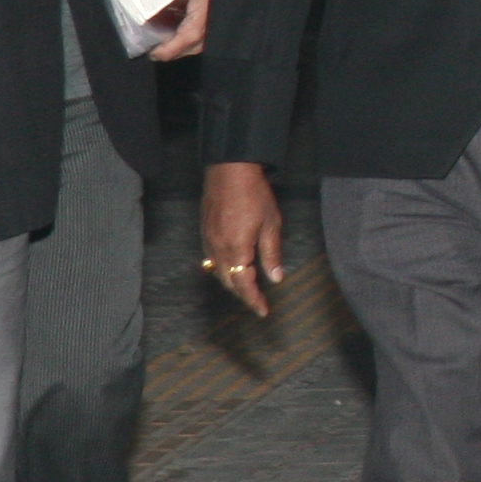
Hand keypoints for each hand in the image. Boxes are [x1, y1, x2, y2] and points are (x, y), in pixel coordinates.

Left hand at [148, 0, 213, 61]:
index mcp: (193, 31)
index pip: (167, 52)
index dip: (151, 49)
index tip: (140, 39)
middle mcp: (199, 42)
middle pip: (171, 54)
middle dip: (157, 47)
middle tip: (145, 33)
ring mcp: (203, 43)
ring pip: (179, 52)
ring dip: (167, 44)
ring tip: (156, 30)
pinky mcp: (205, 40)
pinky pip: (186, 47)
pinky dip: (176, 41)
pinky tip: (171, 28)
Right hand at [199, 160, 286, 316]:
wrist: (230, 169)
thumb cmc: (254, 194)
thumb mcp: (271, 224)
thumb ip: (271, 253)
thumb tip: (275, 278)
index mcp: (236, 249)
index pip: (244, 284)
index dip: (253, 300)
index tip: (263, 312)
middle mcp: (218, 249)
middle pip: (228, 282)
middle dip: (242, 294)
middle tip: (257, 301)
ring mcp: (208, 240)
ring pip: (218, 271)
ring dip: (232, 282)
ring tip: (246, 287)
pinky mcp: (204, 231)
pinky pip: (211, 259)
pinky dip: (222, 268)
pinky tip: (232, 267)